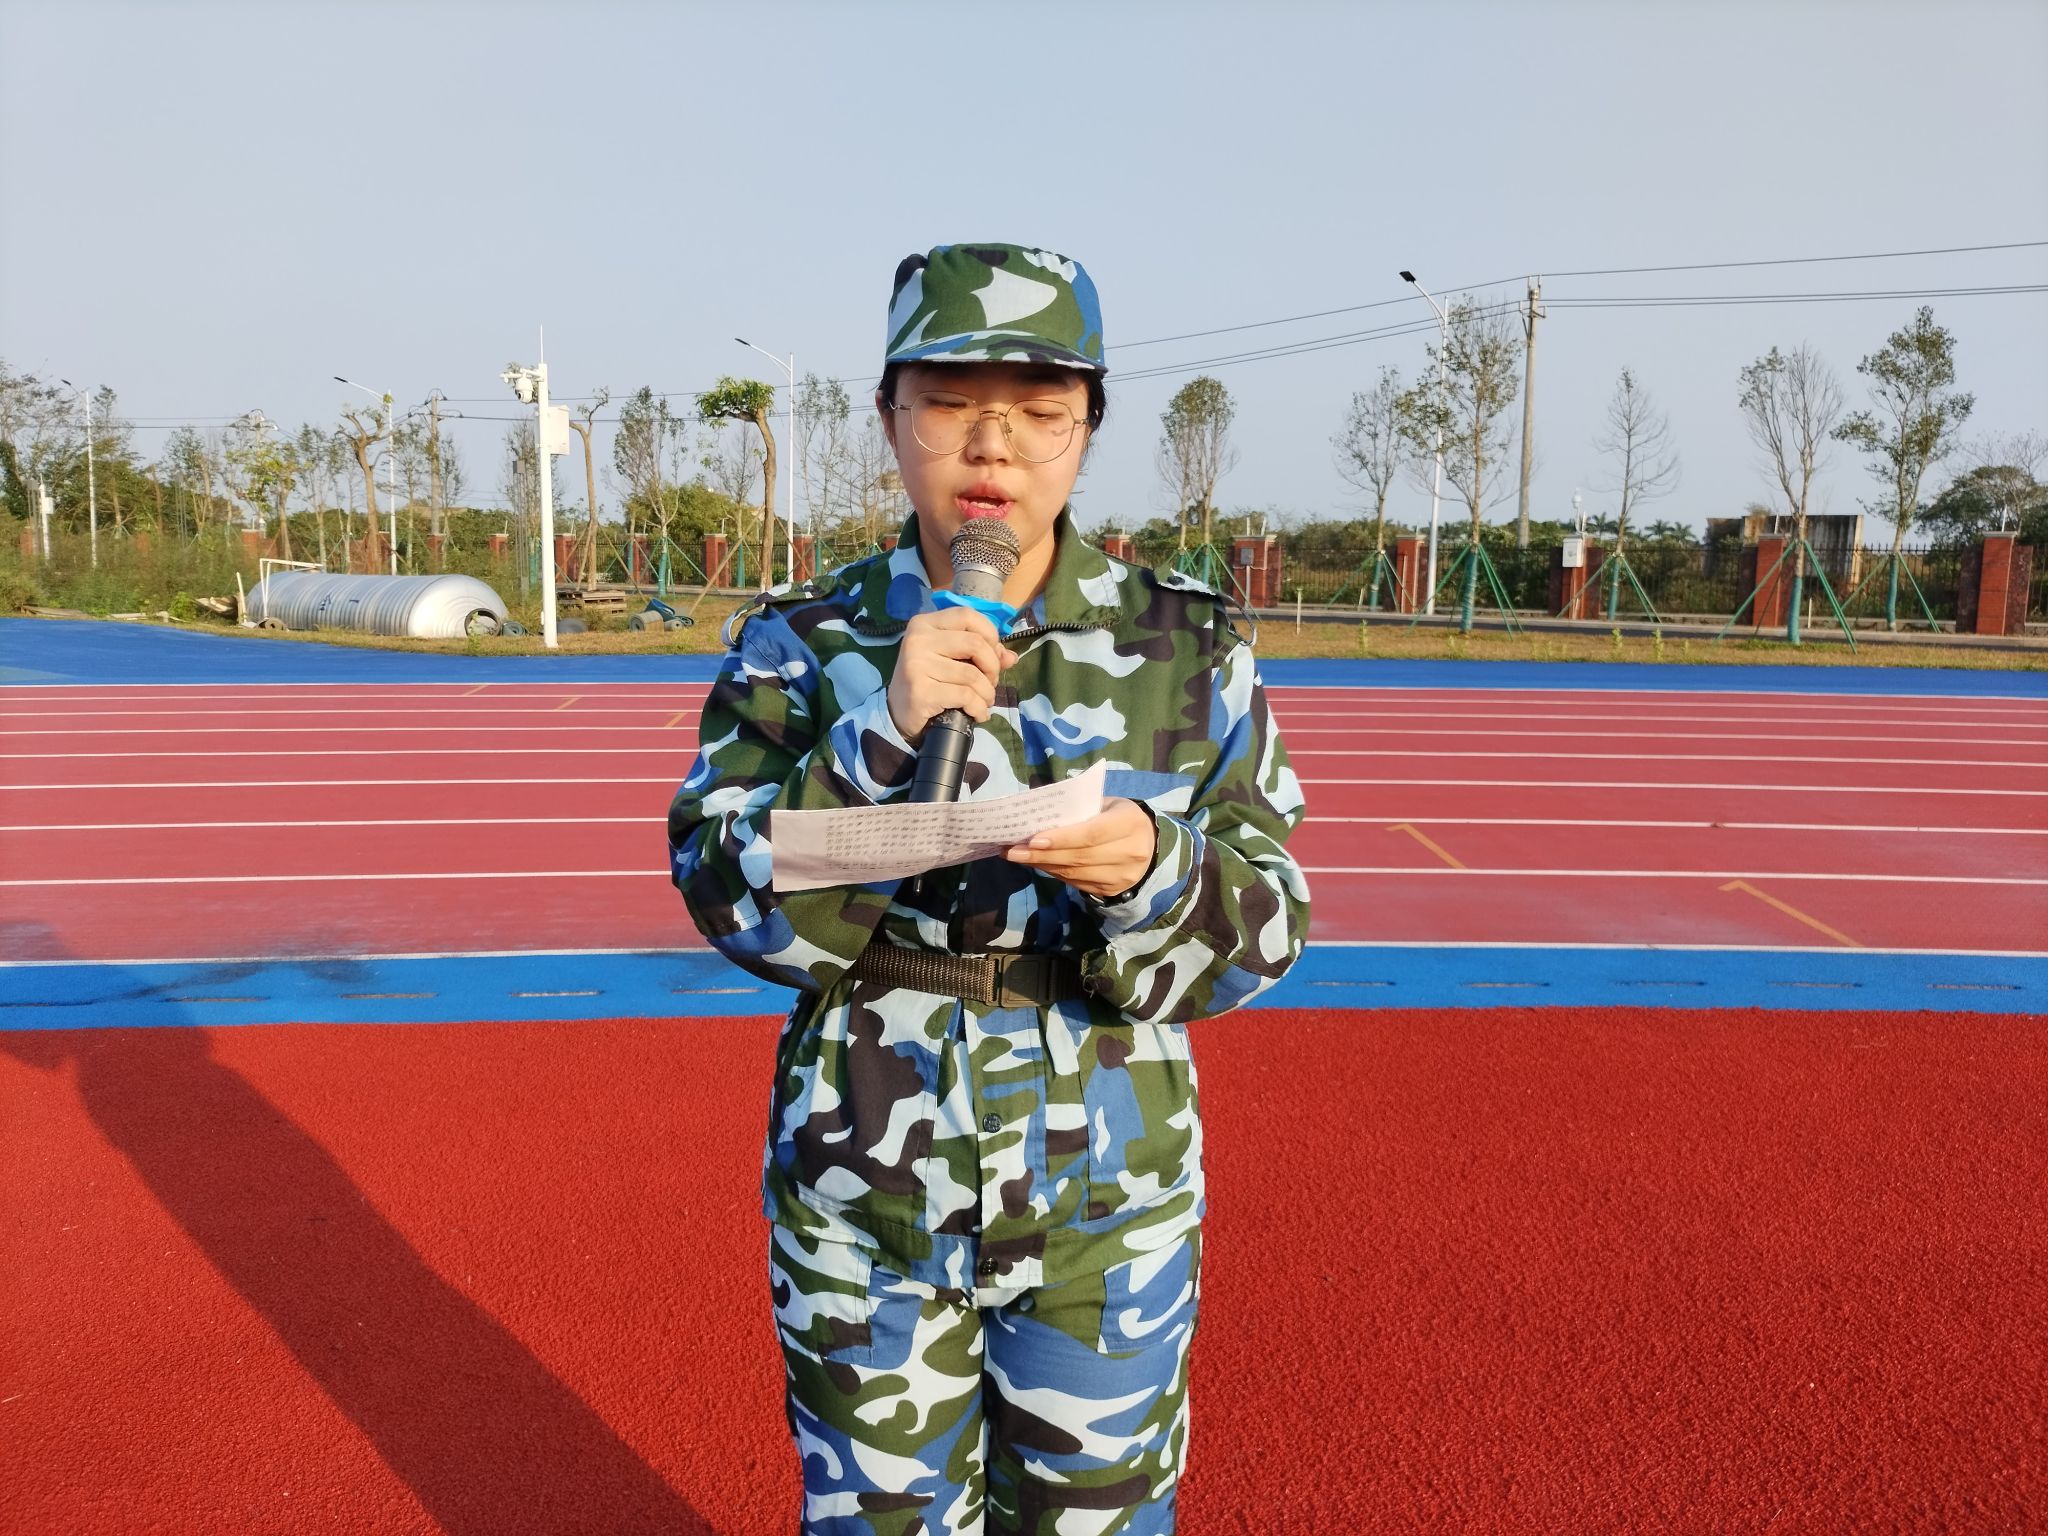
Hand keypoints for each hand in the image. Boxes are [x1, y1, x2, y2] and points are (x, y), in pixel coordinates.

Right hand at [888, 609, 1017, 745]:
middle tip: (990, 683)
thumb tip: (1011, 657)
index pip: (968, 616)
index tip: (992, 655)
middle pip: (975, 643)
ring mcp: (916, 664)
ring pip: (972, 674)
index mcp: (924, 623)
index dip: (990, 635)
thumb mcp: (951, 660)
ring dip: (987, 693)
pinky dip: (978, 708)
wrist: (898, 713)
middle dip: (992, 667)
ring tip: (984, 701)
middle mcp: (918, 639)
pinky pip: (964, 696)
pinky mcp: (920, 691)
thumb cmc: (928, 680)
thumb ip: (981, 653)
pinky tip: (977, 714)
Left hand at [1005, 797, 1157, 899]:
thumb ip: (1078, 809)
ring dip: (1041, 865)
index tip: (1033, 839)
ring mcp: (1121, 876)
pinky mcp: (1110, 890)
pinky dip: (1052, 873)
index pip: (1092, 834)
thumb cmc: (1118, 816)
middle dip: (1041, 854)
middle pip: (1079, 857)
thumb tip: (1035, 815)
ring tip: (1016, 856)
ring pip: (1074, 873)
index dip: (1062, 838)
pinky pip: (1075, 883)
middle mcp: (1129, 853)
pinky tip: (1035, 864)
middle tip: (1012, 850)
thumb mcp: (1106, 803)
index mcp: (1129, 823)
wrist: (1149, 844)